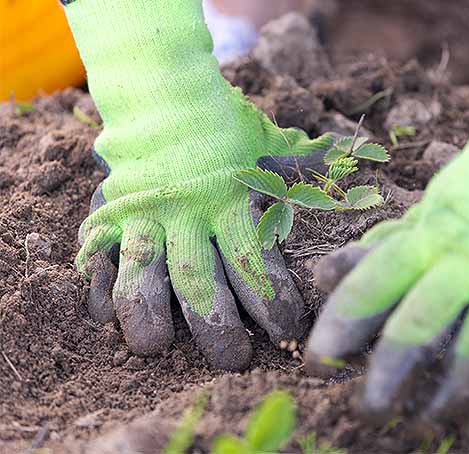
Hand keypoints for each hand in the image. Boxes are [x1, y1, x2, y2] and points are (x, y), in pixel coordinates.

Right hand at [77, 95, 332, 369]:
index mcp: (230, 199)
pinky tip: (104, 319)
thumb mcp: (270, 142)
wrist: (162, 91)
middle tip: (232, 359)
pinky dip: (99, 287)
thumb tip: (354, 159)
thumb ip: (306, 163)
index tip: (289, 331)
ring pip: (141, 273)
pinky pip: (98, 256)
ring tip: (155, 348)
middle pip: (199, 280)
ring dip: (148, 314)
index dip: (272, 302)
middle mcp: (185, 212)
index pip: (253, 260)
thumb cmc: (227, 126)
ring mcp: (142, 214)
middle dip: (215, 326)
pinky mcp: (108, 214)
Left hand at [306, 202, 468, 438]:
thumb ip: (376, 251)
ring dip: (447, 398)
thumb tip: (321, 277)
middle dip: (387, 376)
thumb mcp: (421, 214)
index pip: (372, 285)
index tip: (316, 366)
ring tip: (423, 426)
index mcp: (427, 236)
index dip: (339, 329)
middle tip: (367, 413)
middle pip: (418, 326)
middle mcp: (467, 262)